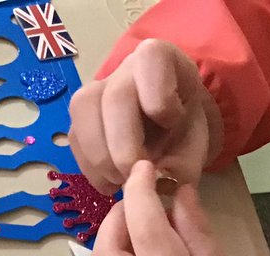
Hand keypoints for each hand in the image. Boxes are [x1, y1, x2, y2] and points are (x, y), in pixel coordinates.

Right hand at [68, 39, 218, 194]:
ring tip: (120, 182)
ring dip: (100, 157)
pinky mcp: (80, 117)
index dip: (160, 98)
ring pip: (84, 112)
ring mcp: (96, 90)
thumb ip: (184, 163)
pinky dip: (90, 167)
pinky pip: (75, 138)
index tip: (172, 125)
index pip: (152, 60)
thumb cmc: (182, 129)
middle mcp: (124, 69)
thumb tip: (161, 182)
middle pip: (114, 97)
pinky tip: (109, 182)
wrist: (168, 130)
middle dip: (123, 145)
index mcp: (161, 59)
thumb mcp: (195, 144)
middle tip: (135, 175)